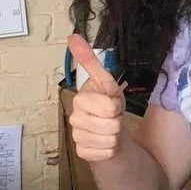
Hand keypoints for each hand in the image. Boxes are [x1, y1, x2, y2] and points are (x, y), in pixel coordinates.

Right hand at [67, 35, 125, 161]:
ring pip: (109, 140)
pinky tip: (105, 142)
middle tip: (112, 117)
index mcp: (80, 99)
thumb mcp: (105, 81)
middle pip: (111, 125)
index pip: (110, 107)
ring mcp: (77, 136)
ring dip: (115, 135)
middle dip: (117, 121)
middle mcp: (75, 118)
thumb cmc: (106, 103)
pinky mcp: (82, 152)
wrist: (106, 128)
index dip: (116, 105)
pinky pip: (106, 152)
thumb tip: (73, 37)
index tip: (112, 102)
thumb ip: (90, 60)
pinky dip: (111, 149)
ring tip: (109, 128)